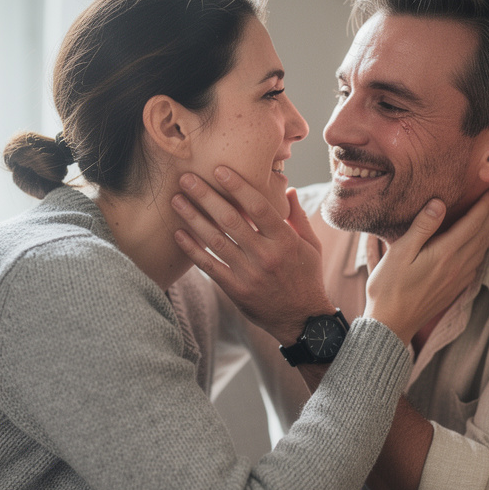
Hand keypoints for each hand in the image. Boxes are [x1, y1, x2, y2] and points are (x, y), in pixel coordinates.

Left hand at [172, 167, 333, 344]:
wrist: (302, 320)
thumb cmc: (307, 277)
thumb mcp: (311, 246)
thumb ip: (298, 217)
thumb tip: (287, 189)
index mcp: (285, 240)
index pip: (258, 207)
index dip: (238, 187)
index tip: (219, 170)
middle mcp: (265, 255)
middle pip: (230, 220)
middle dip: (206, 197)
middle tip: (186, 178)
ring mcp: (249, 273)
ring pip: (215, 241)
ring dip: (193, 218)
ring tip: (176, 200)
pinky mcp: (236, 290)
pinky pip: (209, 266)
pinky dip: (192, 250)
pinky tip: (179, 234)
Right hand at [363, 189, 488, 342]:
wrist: (391, 324)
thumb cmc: (389, 287)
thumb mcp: (400, 252)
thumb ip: (422, 227)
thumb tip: (439, 204)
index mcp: (445, 253)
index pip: (473, 223)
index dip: (486, 205)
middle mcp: (457, 266)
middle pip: (482, 235)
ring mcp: (458, 279)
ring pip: (482, 249)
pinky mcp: (454, 289)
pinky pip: (477, 263)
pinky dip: (483, 248)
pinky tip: (481, 246)